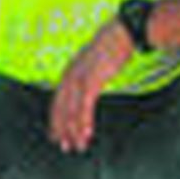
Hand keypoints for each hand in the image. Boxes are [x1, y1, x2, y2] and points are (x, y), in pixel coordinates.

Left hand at [49, 20, 132, 153]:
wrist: (123, 31)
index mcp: (69, 73)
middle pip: (61, 109)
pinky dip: (84, 122)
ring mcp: (79, 78)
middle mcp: (69, 76)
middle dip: (62, 130)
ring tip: (77, 146)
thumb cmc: (113, 47)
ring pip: (72, 111)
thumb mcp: (94, 64)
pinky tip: (86, 134)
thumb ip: (88, 77)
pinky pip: (84, 107)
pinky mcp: (91, 81)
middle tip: (65, 147)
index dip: (56, 120)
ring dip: (74, 131)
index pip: (58, 101)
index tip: (56, 135)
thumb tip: (88, 89)